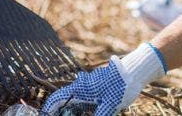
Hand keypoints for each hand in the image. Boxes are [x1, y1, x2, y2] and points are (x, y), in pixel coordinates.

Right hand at [43, 43, 164, 115]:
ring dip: (71, 107)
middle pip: (64, 98)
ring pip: (74, 96)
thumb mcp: (109, 107)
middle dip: (60, 110)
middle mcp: (82, 84)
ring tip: (72, 113)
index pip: (57, 98)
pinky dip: (80, 103)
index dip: (48, 109)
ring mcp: (89, 83)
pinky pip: (84, 94)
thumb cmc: (122, 86)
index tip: (46, 115)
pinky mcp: (97, 83)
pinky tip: (88, 110)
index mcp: (81, 89)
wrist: (136, 70)